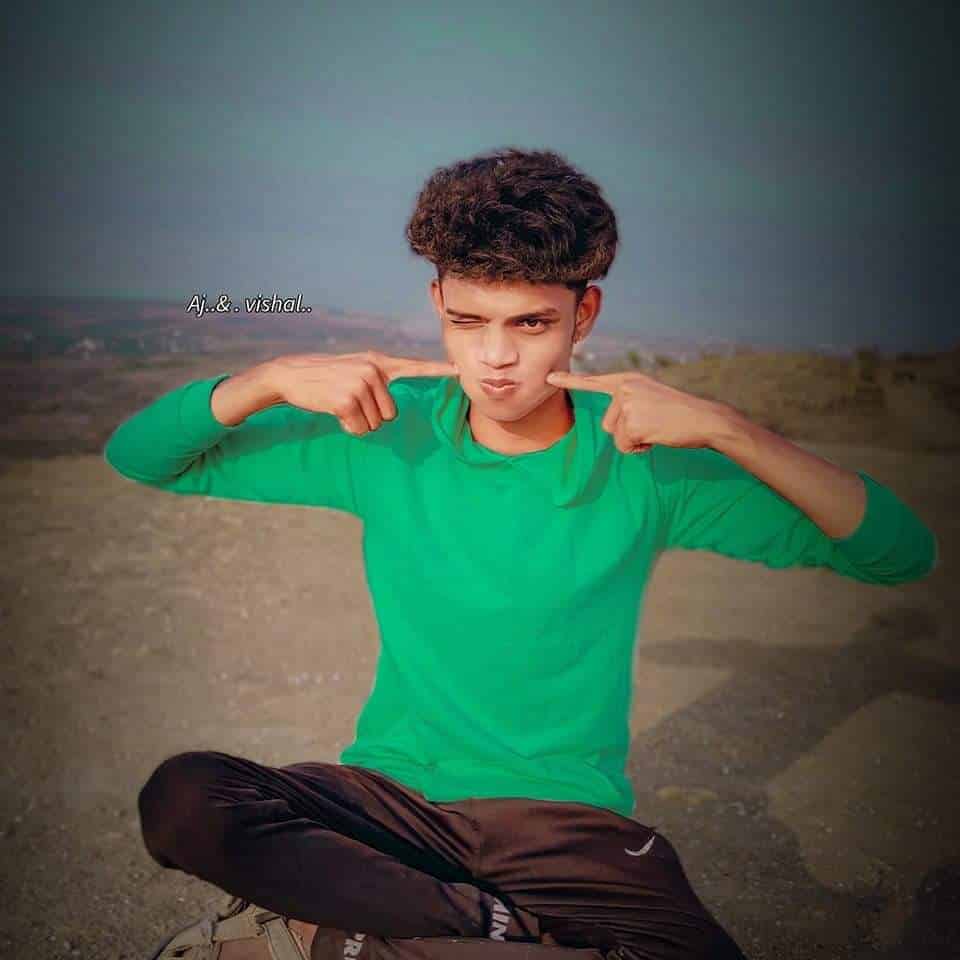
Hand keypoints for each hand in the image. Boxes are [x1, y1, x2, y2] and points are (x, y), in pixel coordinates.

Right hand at [267, 350, 457, 434]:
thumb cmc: (324, 377)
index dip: (437, 371)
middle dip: (371, 416)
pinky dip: (347, 428)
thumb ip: (377, 378)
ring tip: (340, 404)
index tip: (459, 371)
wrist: (290, 375)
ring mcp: (360, 385)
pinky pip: (359, 429)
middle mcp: (373, 372)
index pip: (413, 367)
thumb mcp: (354, 368)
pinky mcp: (347, 401)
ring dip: (358, 422)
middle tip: (349, 402)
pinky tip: (334, 413)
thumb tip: (391, 406)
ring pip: (375, 424)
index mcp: (377, 363)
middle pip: (390, 414)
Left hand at [544, 369, 730, 453]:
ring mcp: (628, 404)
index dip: (570, 382)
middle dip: (627, 432)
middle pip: (607, 424)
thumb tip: (614, 423)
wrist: (705, 419)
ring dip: (634, 441)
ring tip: (656, 429)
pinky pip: (625, 447)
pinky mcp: (632, 422)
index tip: (549, 378)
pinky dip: (640, 449)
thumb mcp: (650, 399)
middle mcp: (624, 388)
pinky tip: (657, 437)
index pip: (594, 382)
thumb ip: (629, 403)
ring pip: (615, 436)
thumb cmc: (679, 414)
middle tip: (653, 424)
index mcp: (628, 381)